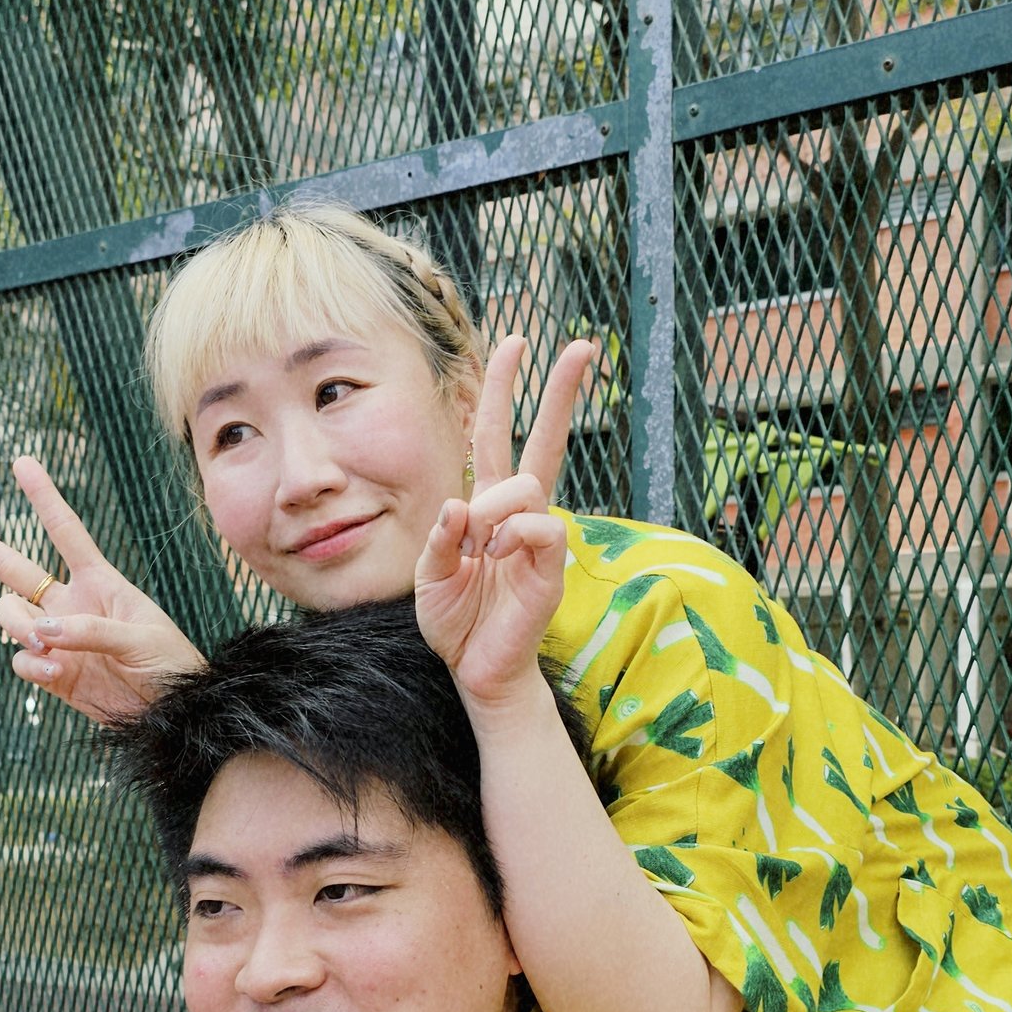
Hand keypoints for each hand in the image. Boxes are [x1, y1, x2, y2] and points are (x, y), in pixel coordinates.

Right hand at [0, 457, 205, 725]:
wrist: (171, 712)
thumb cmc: (170, 666)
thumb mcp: (142, 639)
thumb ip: (93, 630)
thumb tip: (43, 631)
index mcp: (100, 582)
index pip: (65, 532)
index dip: (44, 498)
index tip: (22, 463)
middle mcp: (70, 605)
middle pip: (13, 567)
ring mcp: (57, 639)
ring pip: (11, 617)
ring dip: (19, 627)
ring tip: (46, 646)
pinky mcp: (51, 672)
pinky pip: (21, 660)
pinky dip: (31, 665)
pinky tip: (55, 673)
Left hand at [416, 334, 594, 708]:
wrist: (477, 669)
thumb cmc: (455, 621)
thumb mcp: (430, 573)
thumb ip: (439, 537)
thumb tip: (457, 506)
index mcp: (487, 507)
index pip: (495, 435)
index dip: (502, 390)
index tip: (516, 342)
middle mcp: (518, 513)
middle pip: (543, 439)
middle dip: (561, 391)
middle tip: (582, 346)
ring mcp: (539, 536)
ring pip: (525, 484)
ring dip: (490, 510)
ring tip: (476, 550)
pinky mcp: (552, 564)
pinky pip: (540, 525)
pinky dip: (511, 535)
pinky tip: (496, 557)